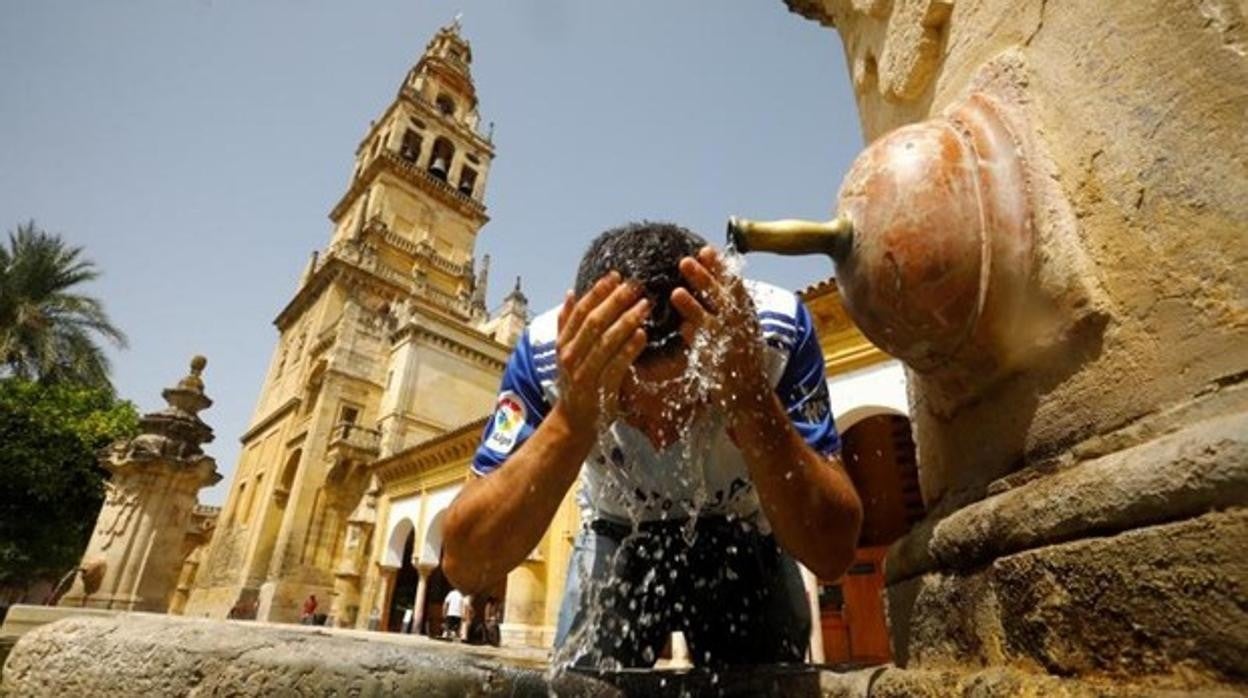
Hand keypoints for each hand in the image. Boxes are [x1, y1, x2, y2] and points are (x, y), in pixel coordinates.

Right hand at [555, 271, 650, 432]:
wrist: (573, 422)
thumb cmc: (576, 383)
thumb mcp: (567, 352)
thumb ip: (567, 323)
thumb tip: (570, 292)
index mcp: (564, 343)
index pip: (581, 312)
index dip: (598, 292)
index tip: (615, 276)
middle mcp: (571, 356)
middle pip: (594, 322)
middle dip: (615, 301)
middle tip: (635, 286)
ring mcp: (585, 373)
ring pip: (606, 342)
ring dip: (626, 321)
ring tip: (644, 305)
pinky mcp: (600, 389)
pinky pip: (616, 365)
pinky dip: (629, 349)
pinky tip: (643, 334)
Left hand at [671, 246, 770, 416]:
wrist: (751, 396)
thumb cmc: (741, 360)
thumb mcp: (739, 330)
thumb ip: (725, 309)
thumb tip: (710, 283)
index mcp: (746, 315)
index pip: (733, 285)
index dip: (720, 267)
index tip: (707, 250)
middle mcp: (742, 327)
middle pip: (723, 297)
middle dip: (705, 278)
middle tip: (685, 260)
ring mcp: (732, 345)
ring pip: (712, 321)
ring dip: (694, 306)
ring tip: (676, 293)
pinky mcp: (723, 363)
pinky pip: (707, 348)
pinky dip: (696, 337)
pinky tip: (683, 329)